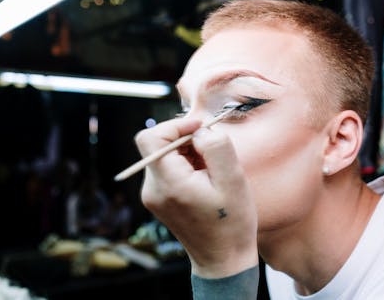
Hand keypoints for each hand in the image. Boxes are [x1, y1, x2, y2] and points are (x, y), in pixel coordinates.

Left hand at [135, 117, 258, 277]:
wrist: (223, 259)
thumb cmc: (231, 222)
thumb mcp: (233, 180)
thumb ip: (216, 147)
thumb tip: (200, 130)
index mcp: (169, 183)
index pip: (151, 138)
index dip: (175, 125)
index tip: (200, 129)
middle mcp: (153, 189)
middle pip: (159, 145)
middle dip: (188, 140)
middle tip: (215, 154)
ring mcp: (154, 196)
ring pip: (165, 155)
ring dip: (190, 153)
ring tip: (213, 172)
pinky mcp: (160, 199)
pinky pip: (169, 169)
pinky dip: (187, 165)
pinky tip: (206, 180)